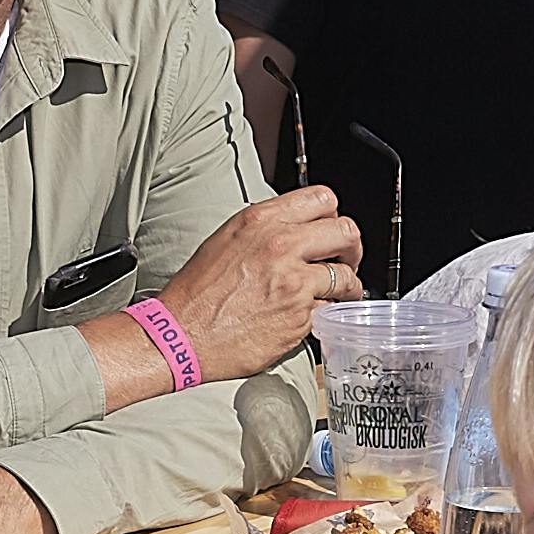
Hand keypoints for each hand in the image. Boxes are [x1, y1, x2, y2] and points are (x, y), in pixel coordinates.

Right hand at [148, 186, 371, 378]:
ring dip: (347, 287)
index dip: (333, 216)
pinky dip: (326, 315)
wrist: (181, 334)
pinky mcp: (299, 316)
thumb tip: (296, 229)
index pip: (322, 199)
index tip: (332, 231)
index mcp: (261, 221)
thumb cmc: (196, 294)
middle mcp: (281, 245)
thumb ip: (264, 229)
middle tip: (347, 262)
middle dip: (352, 249)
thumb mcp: (226, 240)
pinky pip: (330, 310)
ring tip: (340, 294)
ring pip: (346, 277)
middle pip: (346, 233)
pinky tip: (314, 316)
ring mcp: (293, 282)